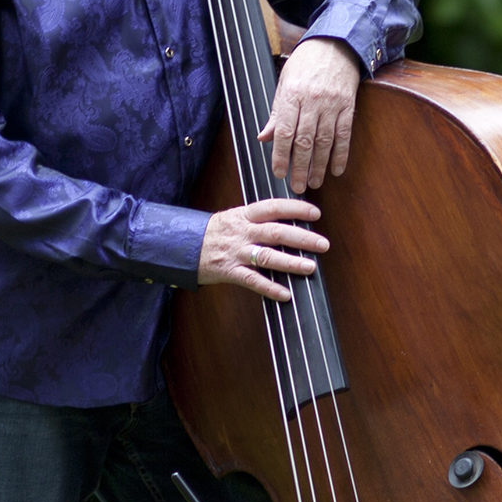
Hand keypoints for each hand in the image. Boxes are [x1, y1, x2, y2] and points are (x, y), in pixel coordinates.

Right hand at [199, 198, 328, 300]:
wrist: (179, 245)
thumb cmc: (212, 232)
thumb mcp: (234, 218)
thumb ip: (258, 220)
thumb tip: (289, 222)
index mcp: (244, 215)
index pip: (274, 207)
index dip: (296, 209)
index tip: (315, 213)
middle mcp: (242, 232)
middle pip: (276, 232)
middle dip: (302, 238)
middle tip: (323, 244)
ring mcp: (235, 252)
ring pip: (267, 256)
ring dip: (291, 262)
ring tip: (310, 267)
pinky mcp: (228, 271)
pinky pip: (252, 280)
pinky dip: (269, 288)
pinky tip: (285, 294)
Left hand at [258, 37, 361, 193]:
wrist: (335, 44)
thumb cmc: (305, 63)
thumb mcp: (284, 83)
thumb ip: (277, 112)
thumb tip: (264, 137)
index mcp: (292, 95)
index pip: (285, 131)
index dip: (281, 155)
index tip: (279, 173)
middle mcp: (312, 101)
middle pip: (304, 141)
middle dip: (300, 167)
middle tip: (297, 186)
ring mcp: (332, 104)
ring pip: (325, 141)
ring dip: (319, 165)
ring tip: (314, 182)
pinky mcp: (347, 106)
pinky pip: (344, 135)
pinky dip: (341, 154)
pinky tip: (336, 169)